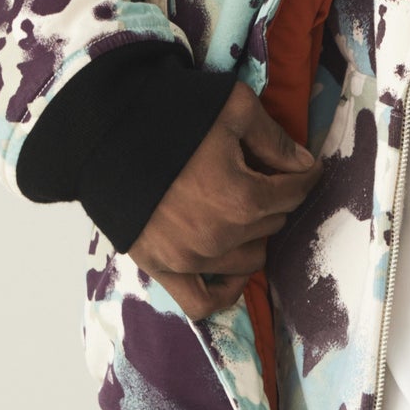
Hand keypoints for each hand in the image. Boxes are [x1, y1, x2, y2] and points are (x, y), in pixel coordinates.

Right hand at [128, 82, 323, 318]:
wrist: (104, 132)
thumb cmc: (171, 114)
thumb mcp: (234, 108)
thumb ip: (274, 140)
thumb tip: (303, 164)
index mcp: (243, 197)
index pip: (295, 192)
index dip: (304, 174)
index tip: (304, 165)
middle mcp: (221, 236)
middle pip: (273, 222)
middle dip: (276, 198)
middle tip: (261, 175)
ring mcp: (190, 258)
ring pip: (250, 259)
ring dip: (255, 235)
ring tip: (243, 210)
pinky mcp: (161, 269)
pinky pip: (203, 301)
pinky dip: (224, 290)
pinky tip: (232, 270)